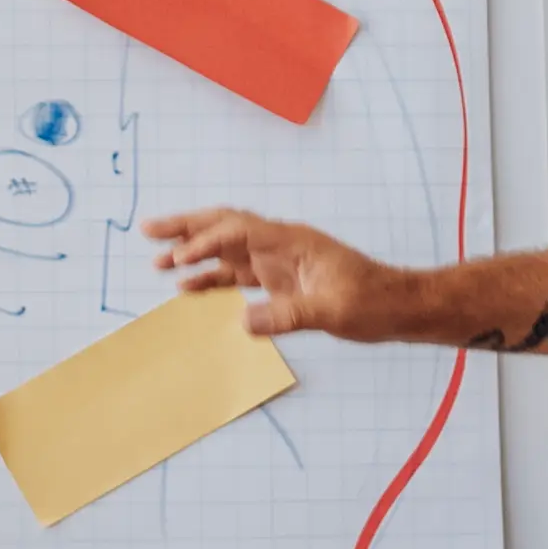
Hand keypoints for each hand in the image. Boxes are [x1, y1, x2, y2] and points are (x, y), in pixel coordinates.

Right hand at [144, 207, 384, 340]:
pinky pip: (237, 274)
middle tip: (149, 229)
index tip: (180, 259)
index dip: (206, 241)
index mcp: (293, 242)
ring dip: (193, 253)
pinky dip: (211, 278)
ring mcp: (279, 261)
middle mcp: (281, 245)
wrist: (398, 306)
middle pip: (225, 226)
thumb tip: (244, 322)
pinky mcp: (280, 280)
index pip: (239, 230)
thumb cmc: (374, 302)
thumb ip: (289, 315)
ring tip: (157, 260)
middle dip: (186, 227)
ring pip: (226, 249)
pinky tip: (188, 288)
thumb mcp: (334, 312)